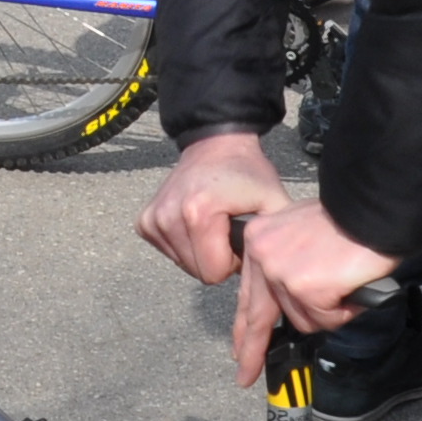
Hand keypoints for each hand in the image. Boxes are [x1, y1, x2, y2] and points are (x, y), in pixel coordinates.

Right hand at [137, 128, 285, 284]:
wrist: (218, 144)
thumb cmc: (249, 174)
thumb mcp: (274, 204)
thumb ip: (277, 243)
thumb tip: (276, 277)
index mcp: (198, 213)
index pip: (213, 273)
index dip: (233, 260)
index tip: (238, 234)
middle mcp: (168, 216)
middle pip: (198, 272)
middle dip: (216, 258)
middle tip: (226, 230)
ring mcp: (153, 218)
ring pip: (183, 265)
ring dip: (201, 251)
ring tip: (213, 224)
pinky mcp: (144, 221)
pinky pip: (168, 253)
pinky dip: (184, 243)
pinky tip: (195, 222)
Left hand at [229, 201, 405, 388]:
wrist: (373, 210)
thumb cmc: (349, 219)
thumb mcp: (302, 233)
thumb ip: (288, 263)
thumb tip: (291, 296)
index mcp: (259, 239)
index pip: (247, 291)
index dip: (244, 325)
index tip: (239, 348)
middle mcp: (263, 255)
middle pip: (259, 315)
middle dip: (252, 349)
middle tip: (245, 375)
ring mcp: (282, 273)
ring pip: (303, 319)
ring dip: (329, 311)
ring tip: (346, 283)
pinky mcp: (306, 288)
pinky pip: (326, 319)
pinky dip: (344, 310)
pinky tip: (351, 287)